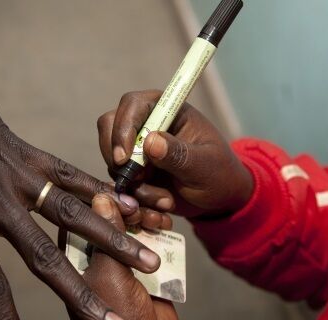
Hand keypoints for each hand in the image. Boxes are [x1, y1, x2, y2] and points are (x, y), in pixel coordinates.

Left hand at [66, 194, 179, 319]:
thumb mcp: (108, 276)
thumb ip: (106, 237)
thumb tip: (101, 196)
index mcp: (75, 258)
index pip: (80, 216)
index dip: (100, 199)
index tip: (120, 189)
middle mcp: (96, 257)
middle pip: (110, 218)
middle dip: (129, 208)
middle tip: (144, 206)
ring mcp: (121, 263)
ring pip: (132, 228)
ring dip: (146, 219)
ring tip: (160, 216)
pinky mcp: (145, 271)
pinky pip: (152, 244)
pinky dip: (160, 233)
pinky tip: (168, 224)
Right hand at [97, 90, 253, 217]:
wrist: (218, 199)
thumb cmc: (218, 173)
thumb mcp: (204, 165)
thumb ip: (178, 153)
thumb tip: (150, 141)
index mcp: (166, 109)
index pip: (132, 105)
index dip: (123, 128)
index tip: (124, 158)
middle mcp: (146, 124)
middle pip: (109, 127)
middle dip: (116, 156)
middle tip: (134, 180)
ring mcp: (136, 148)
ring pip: (112, 159)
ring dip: (133, 184)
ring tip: (165, 200)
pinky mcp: (132, 171)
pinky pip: (119, 182)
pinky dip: (135, 197)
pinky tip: (160, 206)